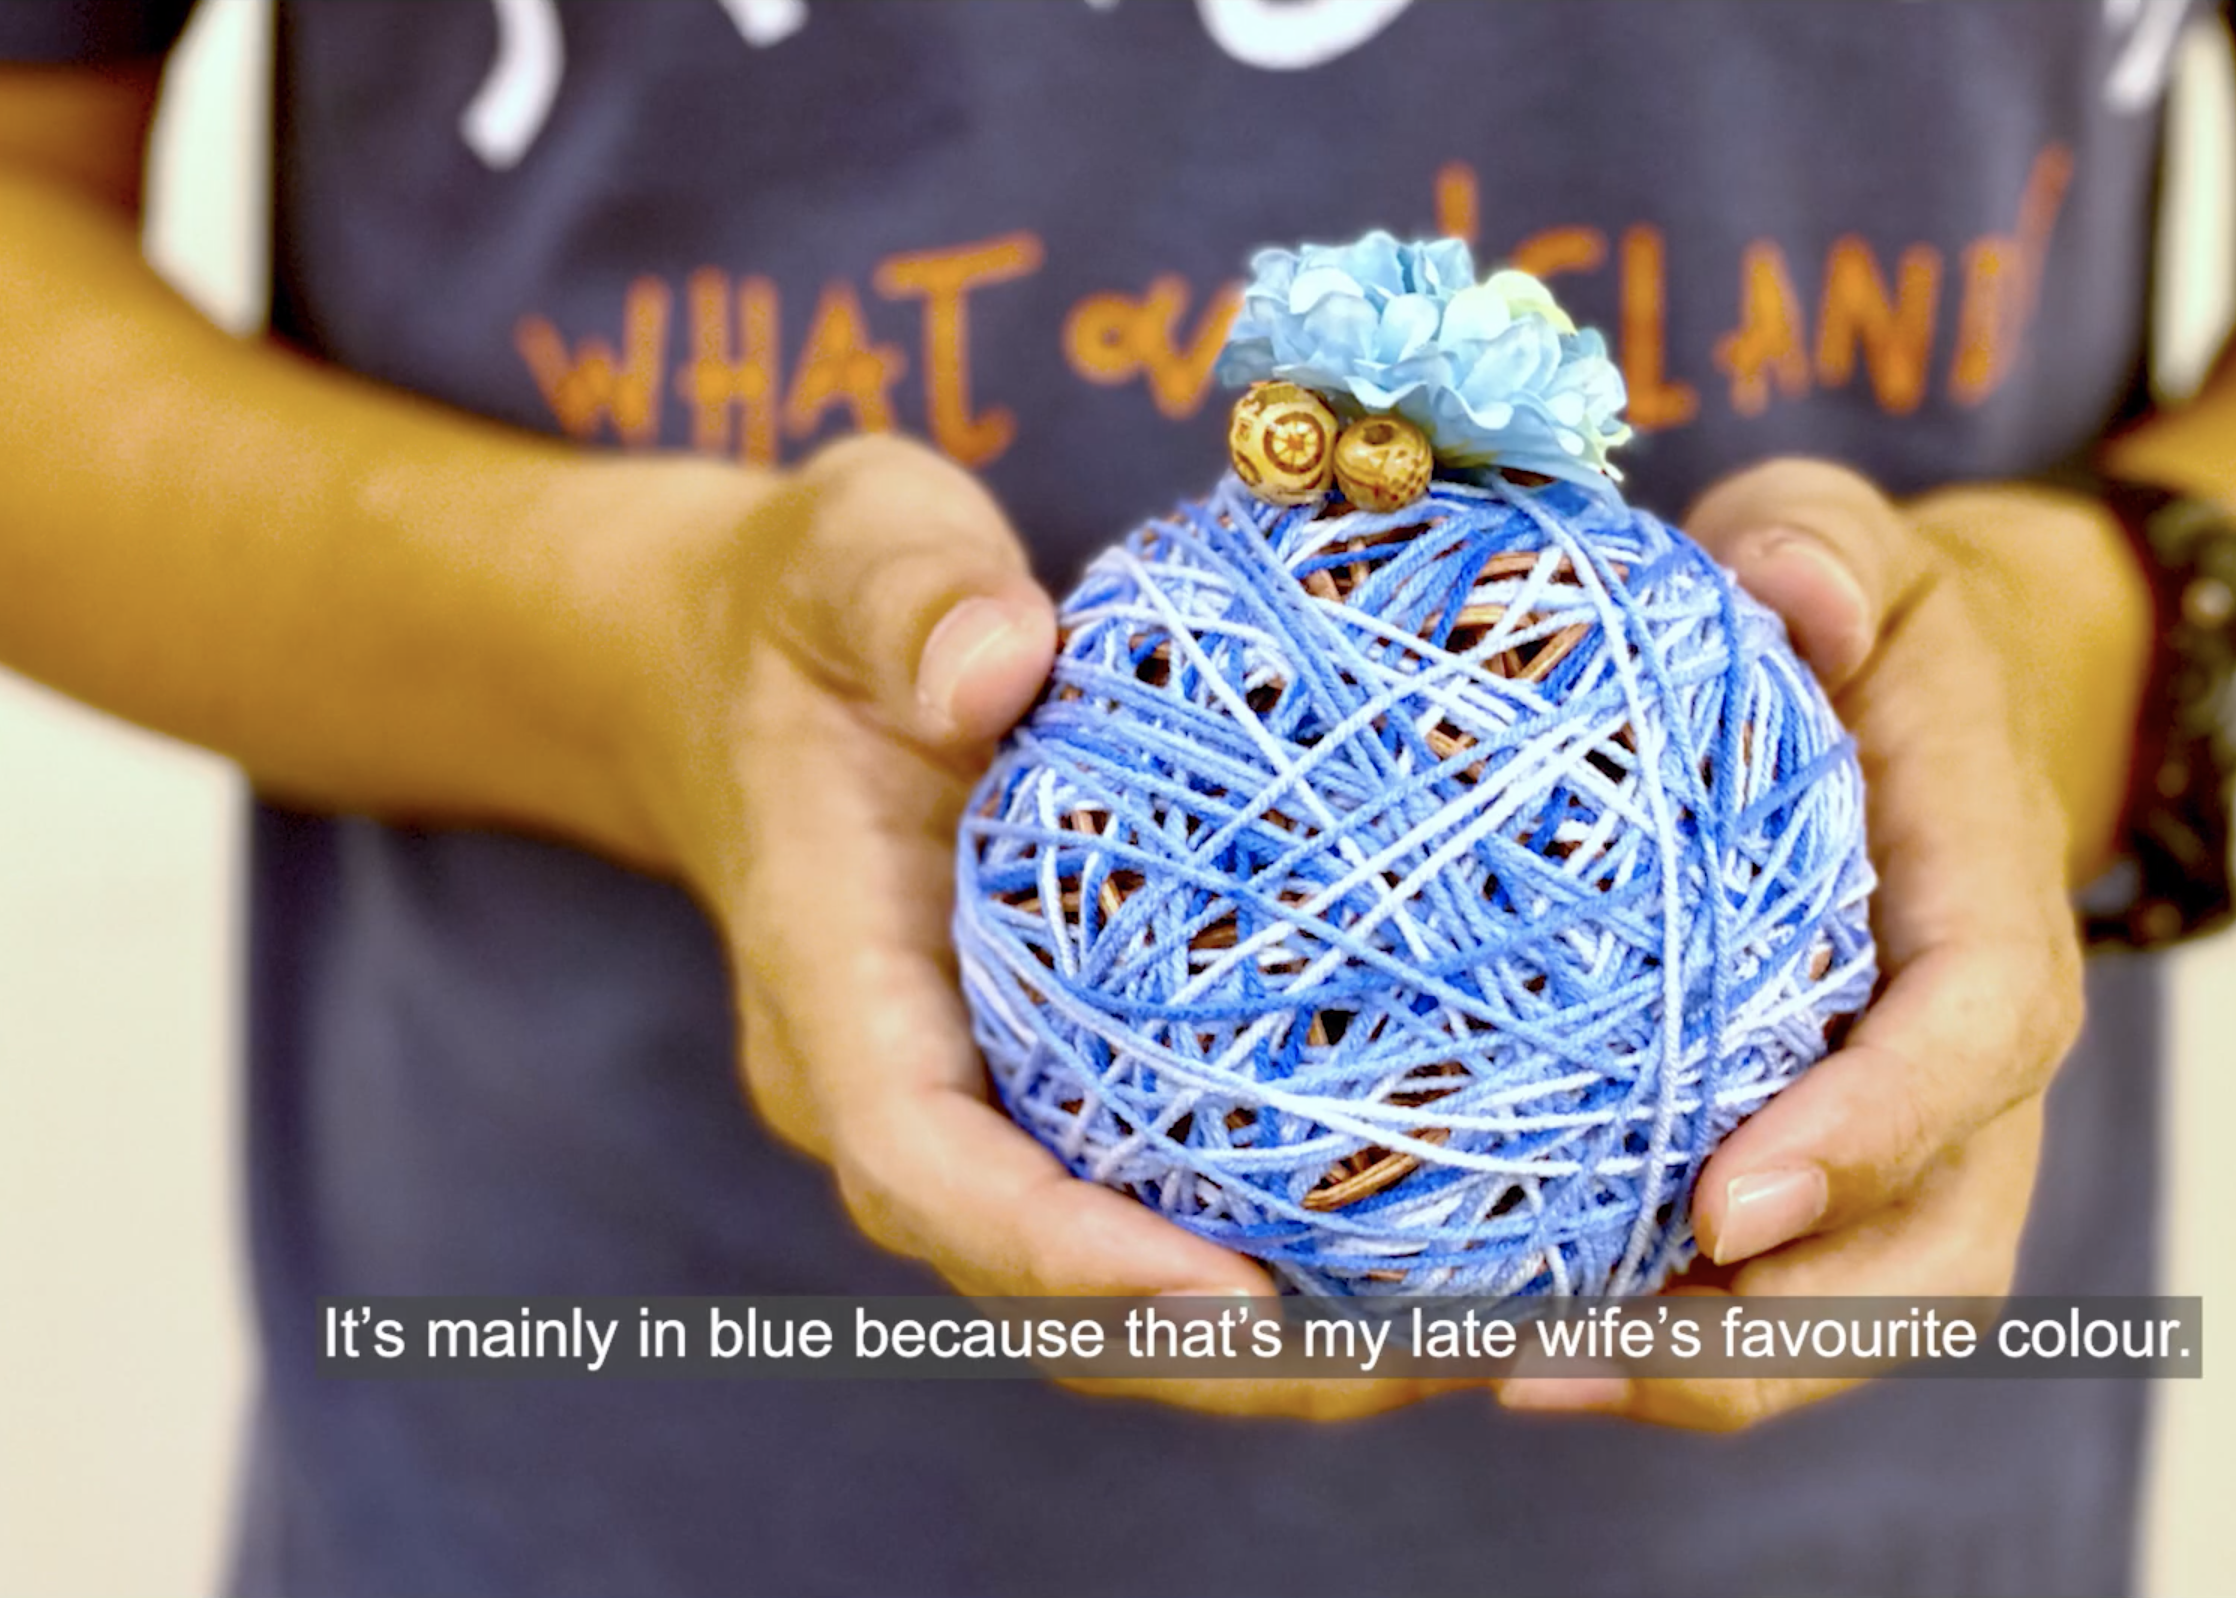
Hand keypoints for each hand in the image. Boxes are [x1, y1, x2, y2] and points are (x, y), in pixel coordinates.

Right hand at [628, 435, 1456, 1418]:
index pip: (925, 1169)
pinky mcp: (1040, 1084)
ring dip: (1273, 1340)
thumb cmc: (814, 603)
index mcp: (830, 986)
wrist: (757, 664)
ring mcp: (966, 1103)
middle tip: (1428, 1349)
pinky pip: (1154, 1198)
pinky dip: (1280, 1248)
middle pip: (1037, 1288)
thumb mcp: (853, 550)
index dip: (1070, 1256)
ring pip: (1106, 1282)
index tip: (1236, 1296)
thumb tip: (995, 661)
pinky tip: (1442, 1235)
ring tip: (1478, 1327)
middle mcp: (890, 1086)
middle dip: (1221, 1355)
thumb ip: (910, 597)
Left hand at [1499, 457, 2149, 1426]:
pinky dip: (1647, 1330)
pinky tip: (1487, 1329)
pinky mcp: (1810, 1156)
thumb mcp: (1844, 540)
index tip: (1728, 1200)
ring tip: (1504, 1371)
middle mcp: (1963, 1060)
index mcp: (1987, 909)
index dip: (1872, 1134)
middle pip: (1931, 1250)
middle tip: (1574, 1356)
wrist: (1906, 700)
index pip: (1975, 1039)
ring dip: (1691, 1370)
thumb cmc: (1856, 622)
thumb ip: (1826, 550)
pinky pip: (1759, 1284)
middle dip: (1775, 1336)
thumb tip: (1791, 588)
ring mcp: (1897, 1130)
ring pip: (1849, 1308)